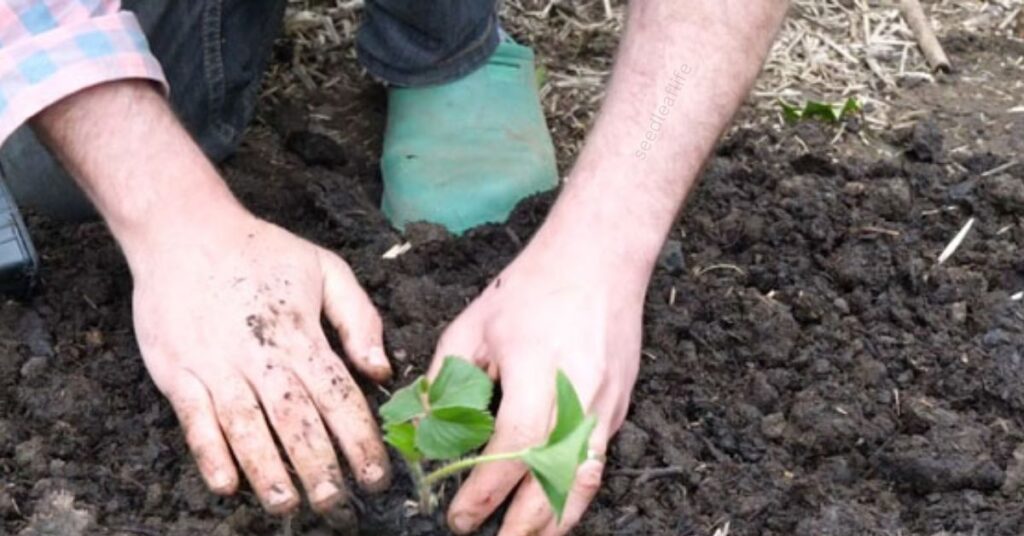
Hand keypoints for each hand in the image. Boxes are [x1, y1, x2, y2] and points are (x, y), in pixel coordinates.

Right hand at [130, 212, 391, 513]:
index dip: (359, 439)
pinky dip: (210, 453)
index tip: (376, 474)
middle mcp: (260, 355)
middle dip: (318, 466)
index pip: (338, 396)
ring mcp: (215, 365)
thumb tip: (381, 371)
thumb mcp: (325, 269)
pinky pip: (194, 420)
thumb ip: (358, 320)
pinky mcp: (177, 372)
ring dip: (267, 470)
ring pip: (246, 427)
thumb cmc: (260, 251)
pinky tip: (226, 485)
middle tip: (335, 504)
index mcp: (301, 334)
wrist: (184, 231)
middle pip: (295, 420)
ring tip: (286, 504)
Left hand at [428, 225, 646, 534]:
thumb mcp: (473, 326)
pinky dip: (576, 495)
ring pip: (585, 481)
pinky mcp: (619, 407)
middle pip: (554, 477)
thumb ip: (446, 381)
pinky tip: (553, 510)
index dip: (485, 490)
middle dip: (522, 522)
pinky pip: (597, 464)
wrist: (599, 260)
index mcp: (537, 369)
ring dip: (556, 521)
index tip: (459, 516)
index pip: (513, 447)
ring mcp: (605, 403)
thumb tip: (424, 433)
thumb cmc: (532, 287)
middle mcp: (578, 393)